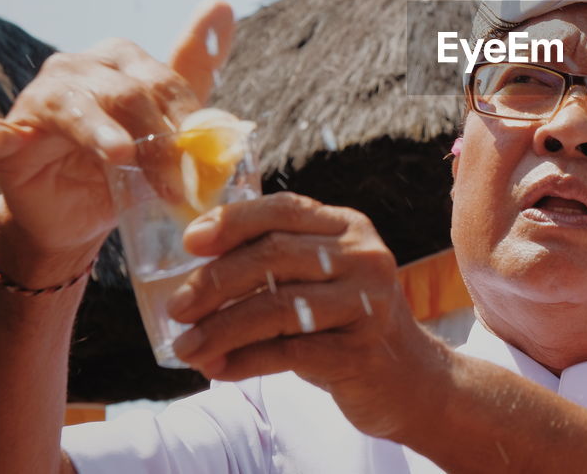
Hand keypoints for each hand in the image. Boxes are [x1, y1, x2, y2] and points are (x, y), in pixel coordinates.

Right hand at [0, 1, 234, 277]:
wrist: (79, 213)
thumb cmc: (128, 161)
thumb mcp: (169, 122)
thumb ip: (197, 71)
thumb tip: (220, 4)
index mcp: (121, 60)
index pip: (163, 81)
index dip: (187, 118)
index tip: (206, 154)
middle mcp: (78, 68)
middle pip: (126, 94)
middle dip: (156, 139)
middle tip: (176, 180)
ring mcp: (38, 100)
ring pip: (74, 108)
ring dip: (99, 133)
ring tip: (120, 155)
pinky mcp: (4, 138)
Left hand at [167, 192, 447, 440]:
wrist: (409, 376)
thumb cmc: (346, 322)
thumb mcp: (322, 279)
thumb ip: (276, 264)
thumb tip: (191, 275)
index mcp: (349, 227)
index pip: (284, 210)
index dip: (233, 221)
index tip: (190, 242)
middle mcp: (364, 256)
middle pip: (275, 256)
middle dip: (215, 282)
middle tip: (177, 308)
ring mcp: (368, 303)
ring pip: (278, 307)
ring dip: (221, 329)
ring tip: (186, 348)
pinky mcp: (362, 350)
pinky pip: (290, 352)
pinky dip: (246, 361)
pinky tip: (218, 369)